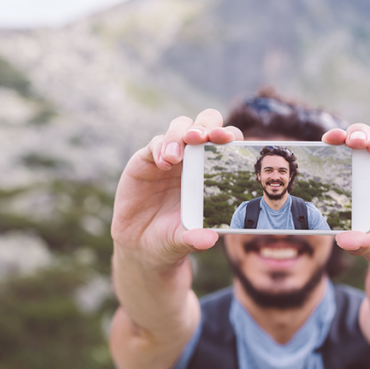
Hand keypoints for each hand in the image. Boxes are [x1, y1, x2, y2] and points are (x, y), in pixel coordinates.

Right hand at [111, 109, 240, 267]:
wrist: (140, 244)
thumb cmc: (170, 238)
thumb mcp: (183, 241)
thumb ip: (195, 239)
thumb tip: (209, 239)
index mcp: (211, 172)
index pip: (225, 143)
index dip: (230, 136)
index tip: (230, 140)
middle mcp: (193, 159)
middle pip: (204, 123)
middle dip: (206, 125)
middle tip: (202, 138)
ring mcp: (169, 157)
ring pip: (179, 126)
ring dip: (179, 135)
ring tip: (175, 157)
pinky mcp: (146, 160)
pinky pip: (156, 143)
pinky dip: (160, 148)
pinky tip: (162, 163)